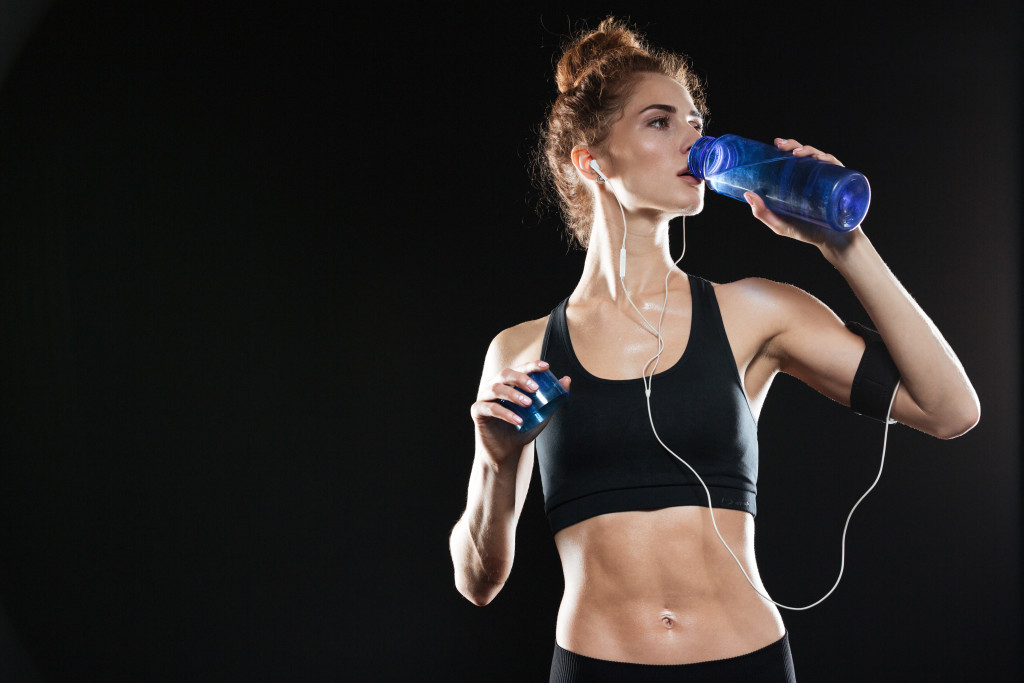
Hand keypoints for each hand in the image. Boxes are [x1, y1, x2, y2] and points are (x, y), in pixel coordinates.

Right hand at [470, 360, 570, 460]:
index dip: (531, 365)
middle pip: (505, 373)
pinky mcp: (477, 411)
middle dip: (521, 378)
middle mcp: (495, 386)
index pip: (520, 369)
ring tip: (528, 403)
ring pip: (496, 388)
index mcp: (509, 383)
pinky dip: (505, 413)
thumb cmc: (523, 429)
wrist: (508, 452)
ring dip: (513, 394)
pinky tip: (518, 420)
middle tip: (535, 388)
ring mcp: (485, 398)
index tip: (546, 366)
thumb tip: (567, 380)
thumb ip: (552, 398)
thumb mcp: (542, 413)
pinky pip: (490, 408)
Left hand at [743, 137, 859, 252]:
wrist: (832, 243)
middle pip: (805, 154)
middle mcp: (814, 177)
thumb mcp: (780, 224)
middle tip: (780, 145)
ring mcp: (828, 180)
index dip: (786, 148)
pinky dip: (829, 160)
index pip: (793, 160)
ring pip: (820, 157)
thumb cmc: (806, 232)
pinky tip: (820, 159)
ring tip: (796, 153)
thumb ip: (763, 213)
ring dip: (809, 150)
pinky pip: (837, 167)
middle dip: (793, 145)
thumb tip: (747, 194)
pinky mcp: (842, 184)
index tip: (775, 143)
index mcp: (800, 182)